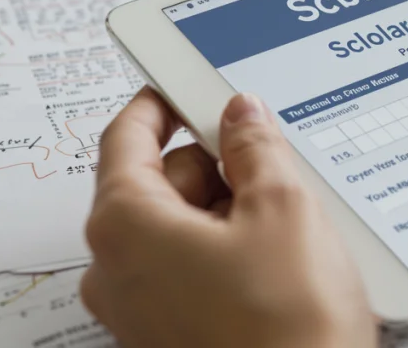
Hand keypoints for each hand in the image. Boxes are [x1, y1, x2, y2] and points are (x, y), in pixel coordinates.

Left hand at [80, 89, 375, 347]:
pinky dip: (230, 251)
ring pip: (180, 229)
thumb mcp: (283, 208)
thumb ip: (257, 147)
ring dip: (230, 210)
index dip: (160, 104)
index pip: (126, 138)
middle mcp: (117, 270)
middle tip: (271, 159)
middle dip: (215, 165)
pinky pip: (192, 270)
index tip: (184, 84)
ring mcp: (142, 310)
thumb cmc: (287, 325)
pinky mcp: (172, 336)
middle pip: (158, 184)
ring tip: (290, 219)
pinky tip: (282, 259)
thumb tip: (242, 116)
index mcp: (126, 224)